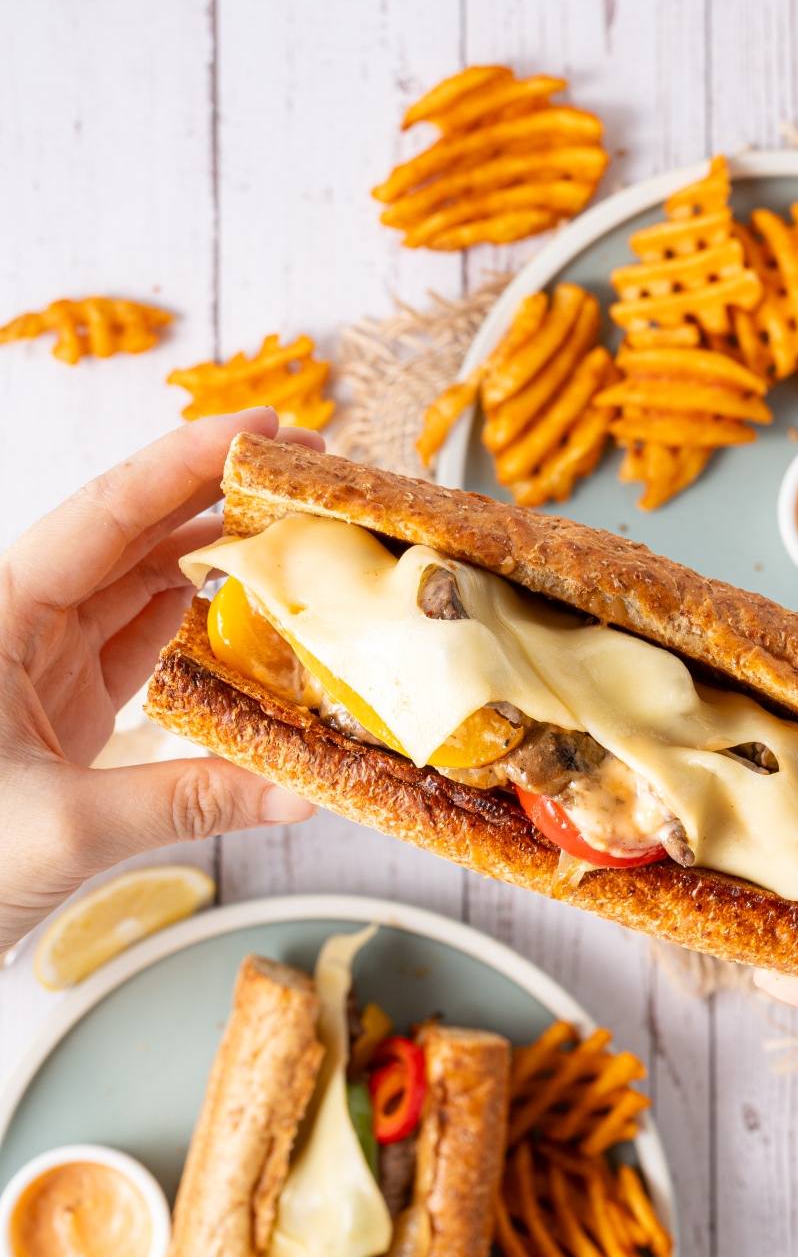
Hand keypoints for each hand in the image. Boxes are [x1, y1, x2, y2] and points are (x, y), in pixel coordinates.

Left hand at [0, 409, 317, 952]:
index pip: (107, 515)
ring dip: (215, 561)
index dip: (187, 462)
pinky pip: (141, 645)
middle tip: (307, 474)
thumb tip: (298, 794)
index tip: (266, 426)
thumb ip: (187, 802)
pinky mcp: (62, 708)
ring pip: (140, 588)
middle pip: (130, 536)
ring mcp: (41, 664)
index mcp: (0, 616)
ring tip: (297, 538)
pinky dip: (199, 629)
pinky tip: (253, 618)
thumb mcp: (65, 830)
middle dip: (217, 497)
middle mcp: (19, 623)